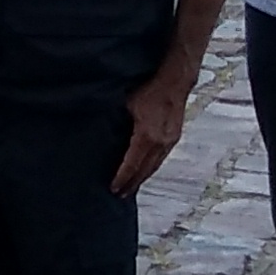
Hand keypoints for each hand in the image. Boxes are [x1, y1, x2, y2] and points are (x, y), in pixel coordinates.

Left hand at [112, 69, 191, 196]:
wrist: (174, 81)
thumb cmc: (148, 90)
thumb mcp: (125, 106)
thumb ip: (115, 121)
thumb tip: (100, 132)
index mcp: (147, 136)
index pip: (132, 164)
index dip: (122, 178)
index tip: (113, 188)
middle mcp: (160, 142)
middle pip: (144, 170)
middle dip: (132, 183)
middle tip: (120, 194)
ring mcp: (170, 141)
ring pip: (154, 165)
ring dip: (143, 177)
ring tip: (131, 186)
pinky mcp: (174, 137)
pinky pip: (161, 158)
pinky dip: (151, 167)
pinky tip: (145, 170)